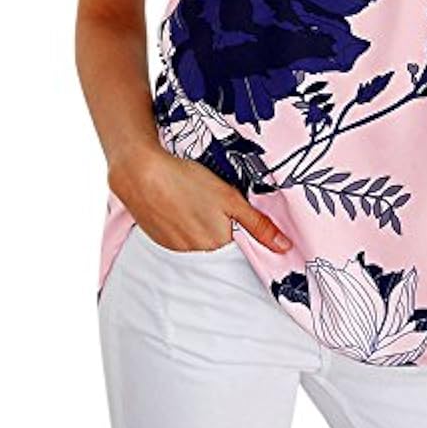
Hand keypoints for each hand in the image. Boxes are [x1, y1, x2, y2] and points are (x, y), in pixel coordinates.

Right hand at [107, 141, 292, 254]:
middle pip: (219, 251)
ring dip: (202, 234)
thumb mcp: (231, 198)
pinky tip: (182, 210)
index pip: (239, 254)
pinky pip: (180, 243)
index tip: (244, 228)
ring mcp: (175, 250)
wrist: (141, 173)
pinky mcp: (160, 242)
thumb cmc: (188, 180)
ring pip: (199, 247)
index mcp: (217, 245)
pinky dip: (184, 230)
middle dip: (223, 237)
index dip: (244, 240)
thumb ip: (259, 225)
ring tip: (197, 208)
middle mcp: (196, 254)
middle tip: (216, 211)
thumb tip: (285, 248)